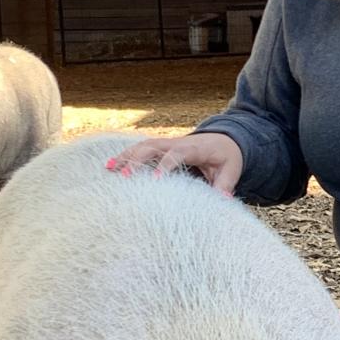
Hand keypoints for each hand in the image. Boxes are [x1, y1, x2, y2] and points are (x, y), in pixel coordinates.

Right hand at [105, 132, 243, 193]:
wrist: (224, 139)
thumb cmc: (226, 156)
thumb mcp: (231, 169)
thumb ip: (225, 185)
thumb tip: (223, 201)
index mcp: (194, 148)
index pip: (177, 154)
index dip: (166, 165)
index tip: (155, 179)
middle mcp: (176, 143)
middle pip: (153, 147)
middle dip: (138, 160)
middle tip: (126, 177)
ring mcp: (166, 144)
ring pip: (142, 146)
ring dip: (125, 156)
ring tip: (108, 168)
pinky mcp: (159, 148)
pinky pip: (139, 150)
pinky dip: (125, 156)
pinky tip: (109, 166)